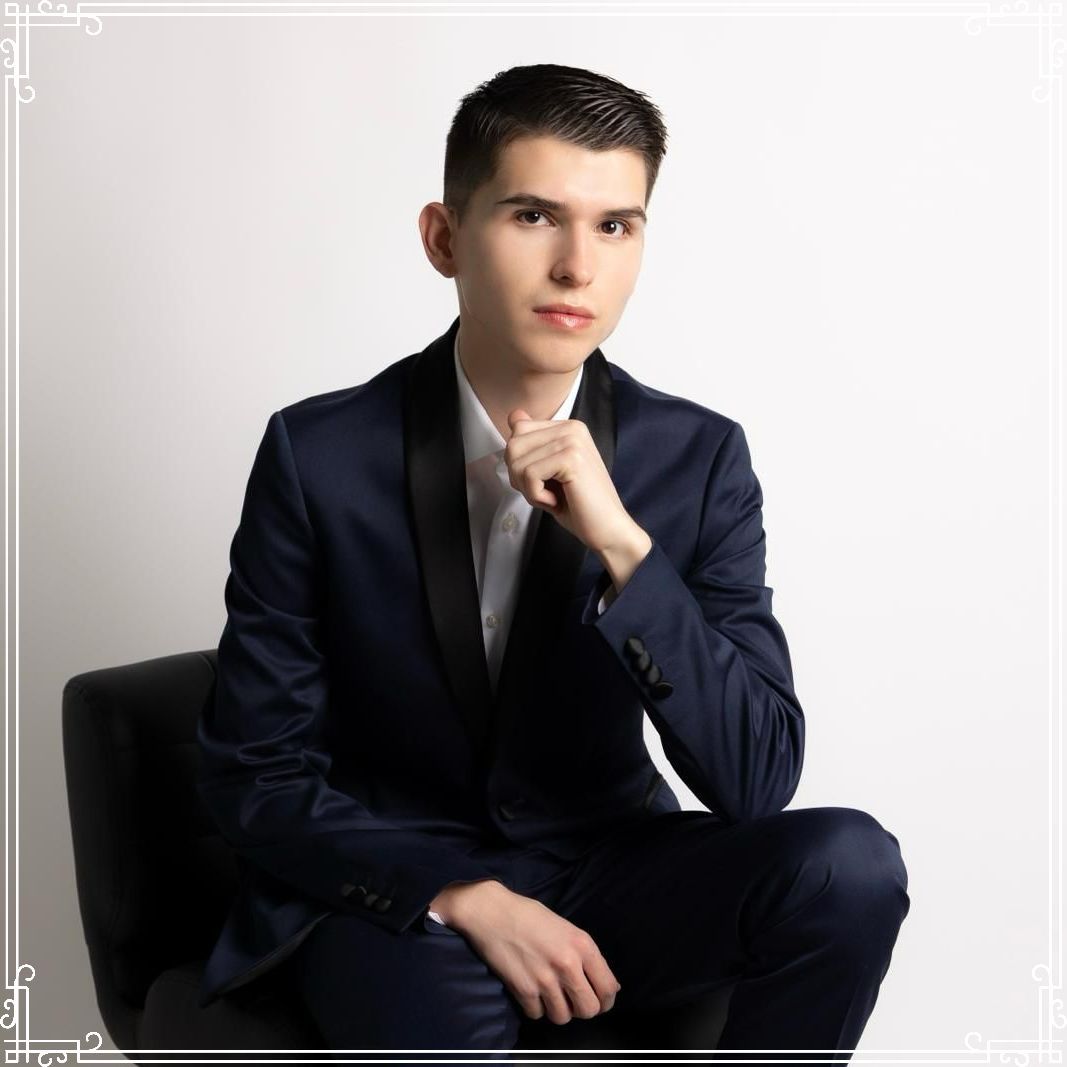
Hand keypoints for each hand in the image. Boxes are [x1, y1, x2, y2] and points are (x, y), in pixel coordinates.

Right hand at [432, 879, 621, 1023]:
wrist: (492, 912)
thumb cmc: (530, 915)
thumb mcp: (566, 928)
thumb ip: (585, 955)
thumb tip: (604, 985)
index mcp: (582, 945)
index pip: (608, 988)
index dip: (606, 1001)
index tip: (599, 1002)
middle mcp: (568, 964)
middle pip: (589, 1009)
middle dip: (582, 1009)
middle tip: (573, 1001)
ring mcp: (545, 979)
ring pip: (563, 1017)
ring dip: (558, 1010)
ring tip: (550, 995)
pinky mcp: (524, 989)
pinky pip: (538, 1015)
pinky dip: (536, 1008)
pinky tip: (531, 992)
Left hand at [504, 408, 634, 553]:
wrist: (608, 529)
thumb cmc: (578, 505)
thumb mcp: (547, 470)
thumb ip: (532, 443)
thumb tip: (514, 414)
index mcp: (568, 427)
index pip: (518, 430)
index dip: (520, 462)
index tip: (544, 479)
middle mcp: (571, 428)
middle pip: (513, 445)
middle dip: (520, 477)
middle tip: (546, 492)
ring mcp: (573, 441)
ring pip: (517, 462)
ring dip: (529, 489)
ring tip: (554, 497)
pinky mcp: (571, 458)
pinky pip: (529, 475)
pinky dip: (536, 496)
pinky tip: (556, 501)